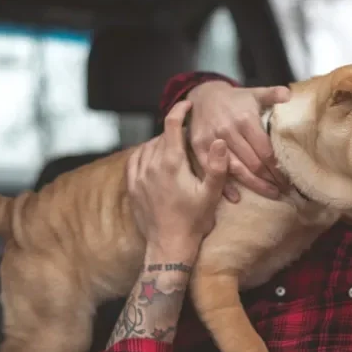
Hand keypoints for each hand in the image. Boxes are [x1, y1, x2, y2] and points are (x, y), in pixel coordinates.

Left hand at [127, 100, 228, 255]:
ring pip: (148, 146)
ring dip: (160, 143)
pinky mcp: (132, 186)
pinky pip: (135, 160)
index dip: (180, 110)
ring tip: (174, 148)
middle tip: (189, 136)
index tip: (188, 105)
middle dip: (175, 132)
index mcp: (171, 163)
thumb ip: (216, 166)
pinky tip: (153, 158)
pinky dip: (145, 153)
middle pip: (161, 135)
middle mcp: (151, 164)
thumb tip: (219, 140)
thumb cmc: (193, 221)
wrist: (168, 246)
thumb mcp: (211, 194)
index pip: (172, 125)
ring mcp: (138, 175)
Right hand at [185, 80, 291, 202]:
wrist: (202, 95)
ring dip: (255, 185)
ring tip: (270, 193)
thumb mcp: (253, 93)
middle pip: (253, 163)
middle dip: (270, 179)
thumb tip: (290, 95)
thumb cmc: (234, 99)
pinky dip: (225, 186)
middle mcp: (229, 131)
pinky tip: (237, 198)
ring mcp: (213, 142)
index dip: (278, 167)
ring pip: (236, 170)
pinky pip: (213, 170)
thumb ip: (272, 94)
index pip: (265, 150)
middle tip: (283, 190)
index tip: (289, 178)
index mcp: (245, 119)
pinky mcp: (199, 149)